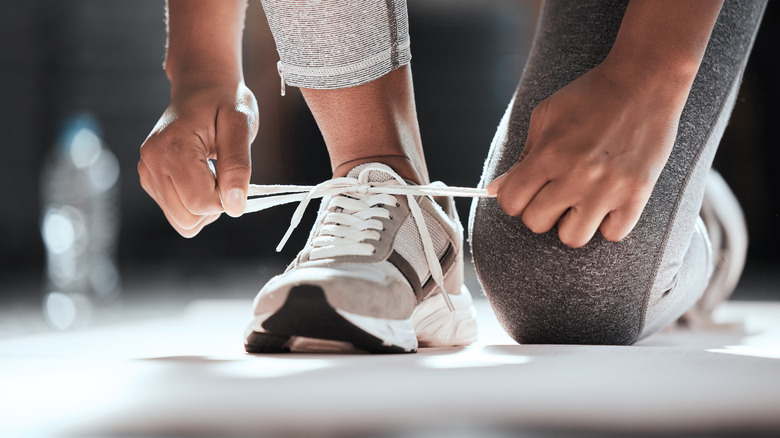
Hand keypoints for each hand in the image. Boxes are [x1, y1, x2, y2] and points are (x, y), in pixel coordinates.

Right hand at [138, 79, 257, 236]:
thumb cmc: (224, 101)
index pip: (201, 203)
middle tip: (223, 174)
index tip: (232, 173)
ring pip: (182, 222)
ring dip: (205, 208)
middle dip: (214, 206)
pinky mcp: (150, 181)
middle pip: (188, 218)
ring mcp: (147, 173)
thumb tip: (235, 206)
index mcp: (172, 148)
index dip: (226, 198)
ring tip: (212, 174)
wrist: (201, 87)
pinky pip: (177, 213)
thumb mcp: (240, 124)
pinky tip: (200, 177)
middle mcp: (151, 163)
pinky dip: (194, 203)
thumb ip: (238, 165)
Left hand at [487, 61, 685, 247]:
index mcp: (549, 154)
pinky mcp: (637, 195)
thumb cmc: (590, 96)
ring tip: (581, 201)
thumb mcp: (546, 116)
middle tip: (556, 192)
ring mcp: (608, 189)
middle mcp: (576, 176)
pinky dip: (608, 223)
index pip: (511, 202)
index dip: (514, 199)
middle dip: (541, 210)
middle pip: (536, 223)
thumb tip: (496, 190)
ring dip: (573, 222)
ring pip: (572, 238)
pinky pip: (612, 234)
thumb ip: (522, 156)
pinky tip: (608, 201)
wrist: (644, 81)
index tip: (527, 190)